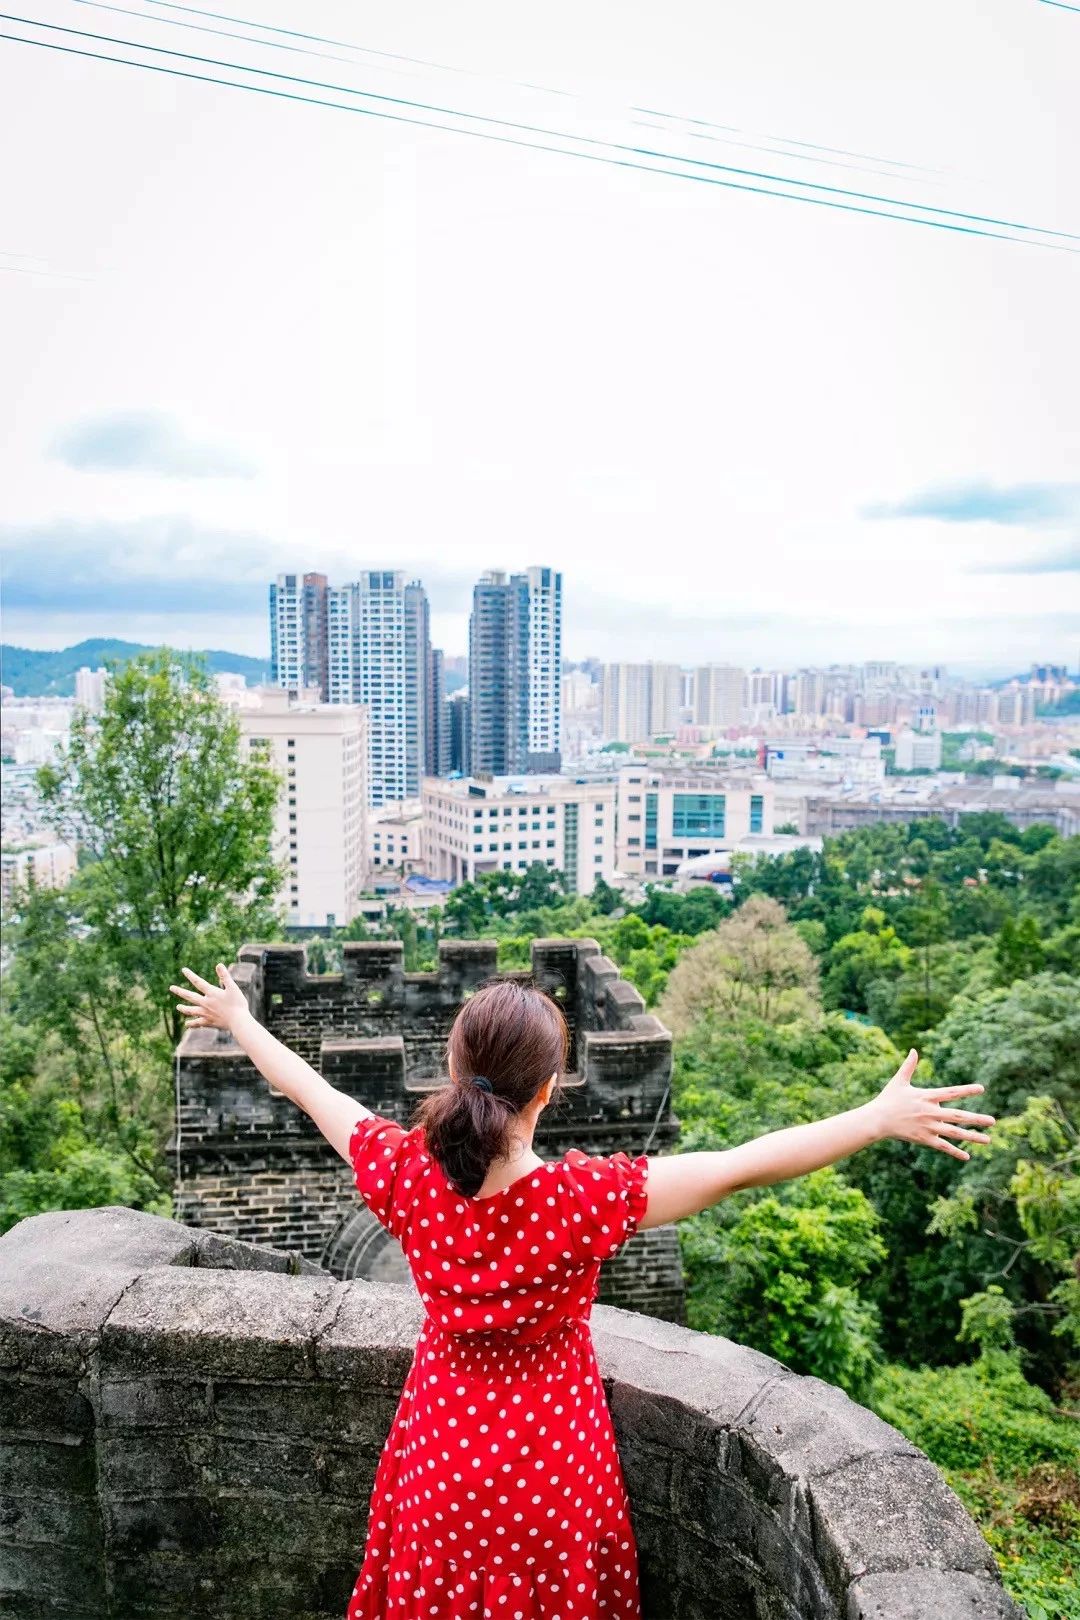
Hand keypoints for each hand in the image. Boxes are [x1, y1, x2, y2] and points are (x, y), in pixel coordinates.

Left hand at [170, 963, 248, 1033]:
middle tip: (171, 988)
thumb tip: (218, 964)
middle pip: (190, 996)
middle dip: (180, 991)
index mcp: (211, 993)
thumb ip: (225, 976)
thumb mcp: (233, 987)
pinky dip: (192, 1024)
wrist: (238, 1021)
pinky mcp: (209, 1022)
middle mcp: (206, 1003)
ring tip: (178, 1007)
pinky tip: (187, 1024)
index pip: (198, 982)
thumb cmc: (238, 1004)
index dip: (190, 975)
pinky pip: (197, 1023)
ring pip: (191, 1010)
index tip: (183, 970)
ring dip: (183, 1008)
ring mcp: (206, 1014)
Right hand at [869, 1049, 995, 1160]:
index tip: (981, 1089)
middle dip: (976, 1119)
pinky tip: (967, 1157)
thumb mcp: (899, 1081)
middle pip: (958, 1116)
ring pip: (954, 1133)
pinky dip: (955, 1152)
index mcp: (926, 1096)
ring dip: (972, 1136)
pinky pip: (942, 1146)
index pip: (951, 1093)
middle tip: (993, 1121)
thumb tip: (913, 1050)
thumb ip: (909, 1066)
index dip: (966, 1090)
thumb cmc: (888, 1099)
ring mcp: (928, 1127)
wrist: (877, 1120)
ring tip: (988, 1140)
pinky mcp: (924, 1139)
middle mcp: (930, 1112)